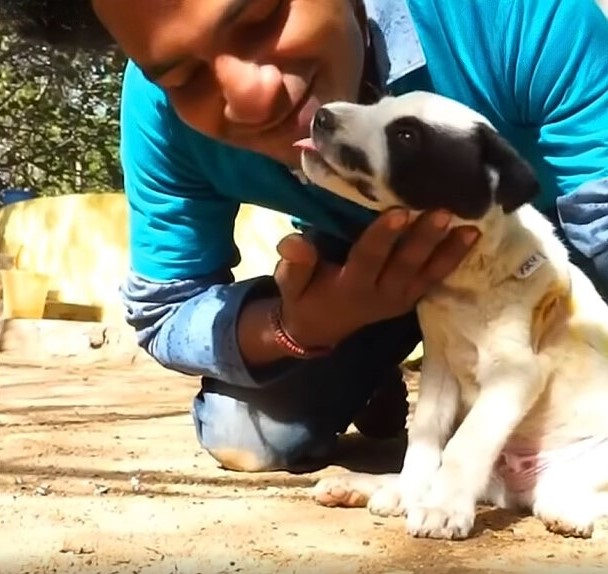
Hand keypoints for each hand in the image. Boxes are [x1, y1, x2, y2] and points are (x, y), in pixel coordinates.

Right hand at [274, 208, 478, 347]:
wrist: (321, 328)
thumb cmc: (305, 298)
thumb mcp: (292, 285)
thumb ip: (293, 265)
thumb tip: (293, 242)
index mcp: (350, 288)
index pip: (368, 259)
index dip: (382, 237)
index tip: (397, 211)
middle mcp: (381, 295)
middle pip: (405, 265)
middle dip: (424, 239)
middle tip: (443, 212)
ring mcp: (400, 298)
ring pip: (427, 274)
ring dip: (449, 251)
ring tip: (472, 227)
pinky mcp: (411, 298)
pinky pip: (434, 279)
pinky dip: (453, 260)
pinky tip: (472, 238)